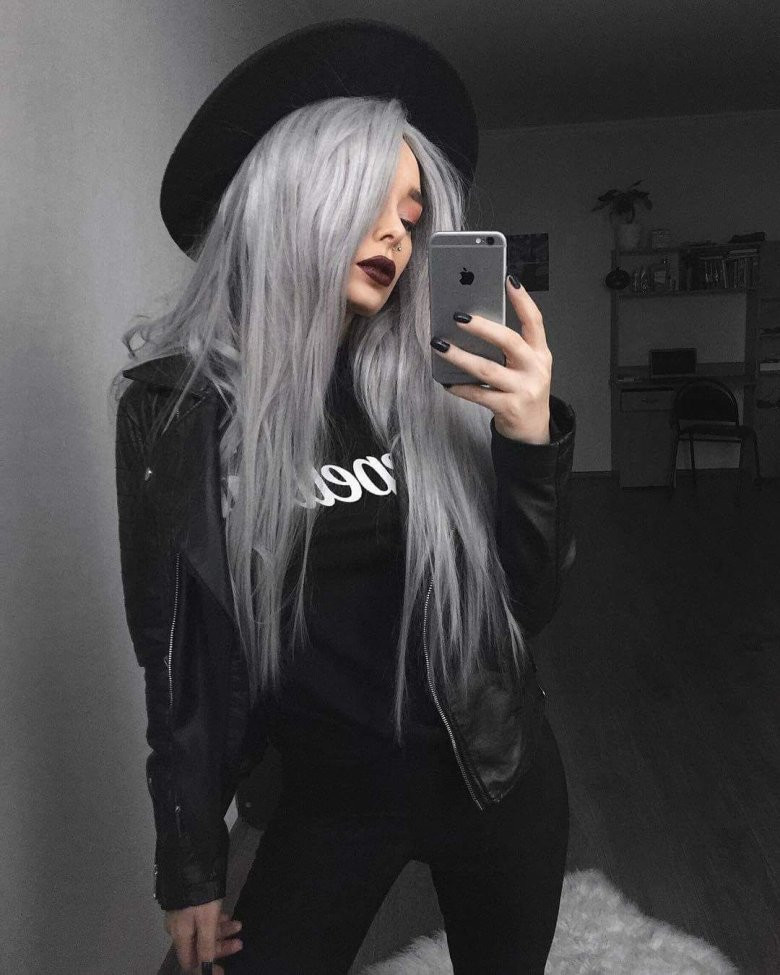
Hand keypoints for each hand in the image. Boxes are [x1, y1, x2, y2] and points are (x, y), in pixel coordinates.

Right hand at [163, 898, 243, 972]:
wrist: (192, 862)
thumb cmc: (201, 897)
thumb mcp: (207, 922)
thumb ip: (206, 946)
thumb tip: (206, 970)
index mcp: (180, 937)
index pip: (190, 962)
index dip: (206, 969)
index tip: (223, 969)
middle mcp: (179, 929)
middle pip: (199, 947)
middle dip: (220, 946)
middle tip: (239, 943)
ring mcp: (183, 916)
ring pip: (203, 930)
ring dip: (222, 931)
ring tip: (238, 925)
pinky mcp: (189, 904)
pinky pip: (202, 919)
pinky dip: (216, 921)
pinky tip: (227, 916)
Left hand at [432, 276, 552, 443]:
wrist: (533, 430)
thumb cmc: (524, 391)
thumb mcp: (525, 366)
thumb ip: (509, 348)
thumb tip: (472, 324)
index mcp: (540, 353)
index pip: (535, 321)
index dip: (523, 300)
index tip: (509, 280)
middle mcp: (535, 369)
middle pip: (508, 342)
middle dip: (482, 328)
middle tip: (458, 317)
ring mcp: (523, 389)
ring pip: (487, 369)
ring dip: (460, 357)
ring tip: (440, 346)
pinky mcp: (509, 408)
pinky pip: (479, 394)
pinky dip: (461, 388)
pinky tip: (447, 382)